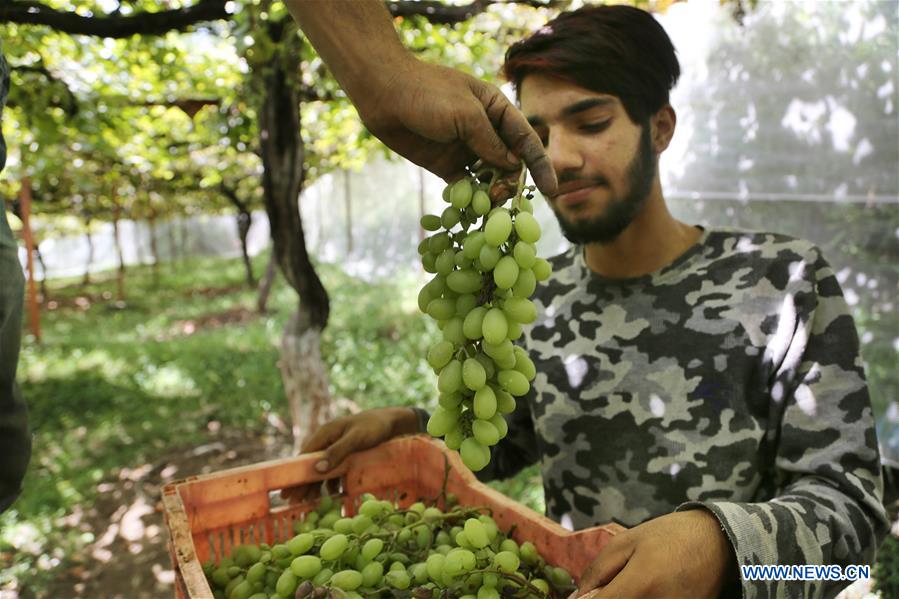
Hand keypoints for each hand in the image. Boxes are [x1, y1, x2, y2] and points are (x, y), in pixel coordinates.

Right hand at [280, 407, 419, 502]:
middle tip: (292, 502)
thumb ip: (337, 452)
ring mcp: (337, 448)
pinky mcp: (347, 454)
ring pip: (322, 470)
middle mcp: (327, 441)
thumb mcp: (356, 439)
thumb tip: (316, 469)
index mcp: (325, 433)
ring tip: (307, 503)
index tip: (287, 491)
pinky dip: (331, 483)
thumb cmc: (374, 427)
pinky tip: (331, 496)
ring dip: (315, 486)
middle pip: (311, 465)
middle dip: (302, 483)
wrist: (394, 422)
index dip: (295, 475)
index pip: (304, 457)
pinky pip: (335, 471)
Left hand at [357, 58, 556, 196]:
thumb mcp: (465, 115)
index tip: (550, 190)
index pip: (526, 141)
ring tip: (486, 209)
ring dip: (491, 195)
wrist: (383, 93)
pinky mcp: (446, 164)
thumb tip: (512, 167)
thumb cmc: (427, 93)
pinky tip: (468, 212)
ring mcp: (466, 148)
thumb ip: (490, 142)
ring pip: (489, 178)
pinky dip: (469, 199)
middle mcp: (485, 130)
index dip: (540, 166)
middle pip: (510, 164)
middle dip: (511, 184)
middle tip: (502, 200)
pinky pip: (465, 186)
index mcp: (497, 110)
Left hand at [576, 509, 736, 598]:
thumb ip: (598, 572)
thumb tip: (577, 598)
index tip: (590, 593)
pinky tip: (647, 592)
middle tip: (617, 584)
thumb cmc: (668, 536)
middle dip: (609, 598)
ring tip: (635, 585)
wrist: (717, 543)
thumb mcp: (626, 542)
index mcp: (641, 585)